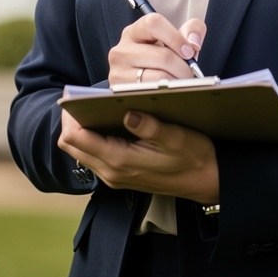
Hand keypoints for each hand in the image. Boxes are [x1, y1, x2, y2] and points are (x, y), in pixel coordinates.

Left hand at [58, 107, 219, 203]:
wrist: (207, 181)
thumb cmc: (194, 157)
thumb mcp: (176, 137)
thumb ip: (150, 126)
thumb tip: (127, 113)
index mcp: (120, 161)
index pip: (76, 138)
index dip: (70, 115)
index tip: (74, 95)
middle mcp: (111, 172)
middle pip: (71, 145)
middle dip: (71, 120)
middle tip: (81, 97)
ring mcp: (114, 175)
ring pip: (80, 150)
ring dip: (81, 129)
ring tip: (93, 105)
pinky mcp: (120, 174)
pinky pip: (93, 155)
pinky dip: (92, 137)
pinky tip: (108, 120)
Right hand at [108, 13, 205, 85]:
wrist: (141, 84)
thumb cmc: (160, 59)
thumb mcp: (175, 40)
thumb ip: (191, 30)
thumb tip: (194, 43)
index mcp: (134, 31)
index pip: (154, 23)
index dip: (176, 37)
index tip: (189, 52)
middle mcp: (121, 50)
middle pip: (162, 56)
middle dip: (183, 67)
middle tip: (190, 74)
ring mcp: (118, 71)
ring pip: (159, 77)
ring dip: (177, 82)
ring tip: (181, 83)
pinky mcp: (121, 92)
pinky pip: (152, 93)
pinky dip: (166, 94)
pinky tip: (169, 92)